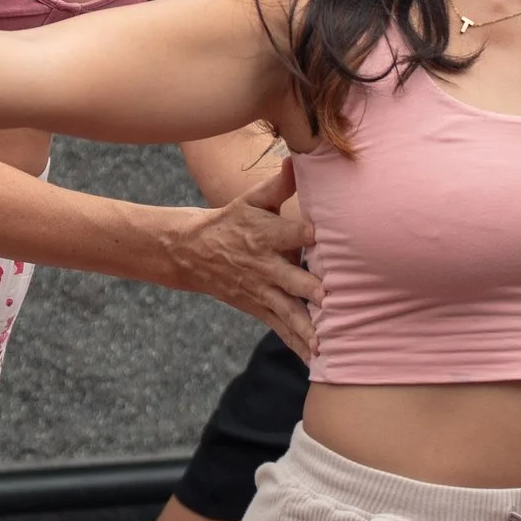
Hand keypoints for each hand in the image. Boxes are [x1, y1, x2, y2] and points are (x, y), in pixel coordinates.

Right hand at [155, 160, 320, 359]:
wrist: (191, 253)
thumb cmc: (231, 221)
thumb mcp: (250, 200)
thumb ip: (278, 184)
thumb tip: (299, 159)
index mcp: (265, 234)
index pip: (289, 232)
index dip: (305, 234)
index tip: (320, 236)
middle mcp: (265, 265)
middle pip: (290, 278)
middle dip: (309, 290)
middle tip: (329, 299)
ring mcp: (262, 290)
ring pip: (287, 311)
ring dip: (305, 327)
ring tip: (324, 343)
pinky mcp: (260, 308)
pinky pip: (281, 328)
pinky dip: (297, 344)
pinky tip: (317, 361)